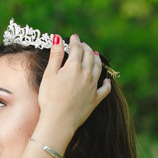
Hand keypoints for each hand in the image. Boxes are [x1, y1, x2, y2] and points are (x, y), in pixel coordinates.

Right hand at [37, 34, 109, 153]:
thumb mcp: (49, 74)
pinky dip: (107, 83)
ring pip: (98, 68)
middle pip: (90, 56)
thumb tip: (58, 38)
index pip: (77, 48)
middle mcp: (87, 73)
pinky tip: (107, 80)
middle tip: (83, 45)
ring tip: (95, 55)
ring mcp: (93, 86)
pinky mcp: (96, 99)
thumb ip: (56, 55)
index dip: (75, 41)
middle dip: (86, 48)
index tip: (73, 37)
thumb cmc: (50, 98)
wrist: (59, 121)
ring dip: (97, 59)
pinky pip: (105, 88)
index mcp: (74, 66)